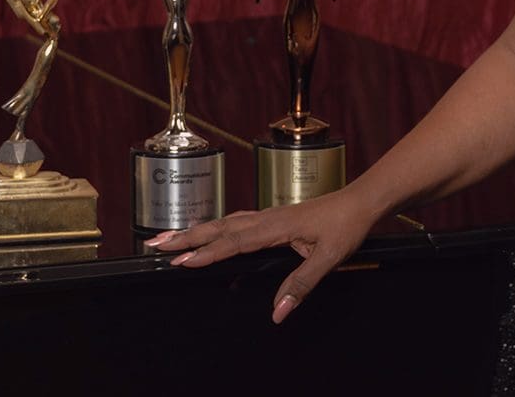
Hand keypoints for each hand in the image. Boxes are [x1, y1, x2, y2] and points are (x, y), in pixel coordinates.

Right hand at [143, 189, 380, 323]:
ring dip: (194, 231)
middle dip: (184, 237)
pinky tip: (207, 230)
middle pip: (217, 228)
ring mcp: (267, 216)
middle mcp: (265, 218)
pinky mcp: (271, 218)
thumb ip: (301, 284)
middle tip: (154, 245)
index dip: (205, 254)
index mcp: (274, 227)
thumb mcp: (329, 259)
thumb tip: (278, 312)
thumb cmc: (346, 227)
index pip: (232, 242)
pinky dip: (214, 227)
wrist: (359, 202)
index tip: (180, 262)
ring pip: (223, 223)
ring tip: (168, 238)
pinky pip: (235, 222)